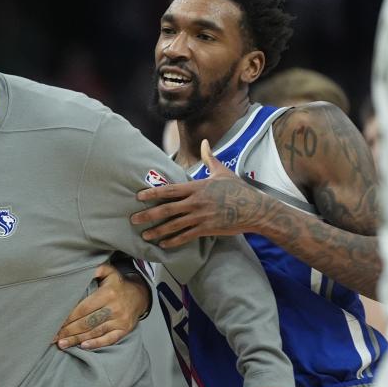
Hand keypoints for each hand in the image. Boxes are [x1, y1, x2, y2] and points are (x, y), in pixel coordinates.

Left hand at [53, 264, 150, 349]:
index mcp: (108, 294)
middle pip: (87, 322)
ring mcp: (120, 321)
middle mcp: (114, 308)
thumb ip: (96, 269)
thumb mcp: (109, 272)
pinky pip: (109, 339)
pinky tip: (83, 346)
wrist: (139, 296)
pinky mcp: (124, 330)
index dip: (69, 317)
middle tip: (53, 337)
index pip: (84, 308)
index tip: (55, 322)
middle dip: (69, 331)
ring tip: (62, 344)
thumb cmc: (117, 285)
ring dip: (77, 339)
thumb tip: (81, 269)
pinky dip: (96, 344)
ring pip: (95, 332)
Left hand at [130, 139, 270, 247]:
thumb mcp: (222, 172)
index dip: (152, 193)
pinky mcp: (207, 229)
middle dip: (148, 215)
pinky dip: (174, 241)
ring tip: (145, 235)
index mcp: (197, 187)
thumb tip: (205, 142)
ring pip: (174, 225)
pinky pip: (186, 236)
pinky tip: (163, 244)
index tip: (138, 196)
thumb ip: (209, 158)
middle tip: (133, 219)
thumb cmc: (238, 189)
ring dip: (158, 231)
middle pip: (166, 209)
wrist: (254, 209)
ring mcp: (201, 217)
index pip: (170, 190)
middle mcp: (196, 202)